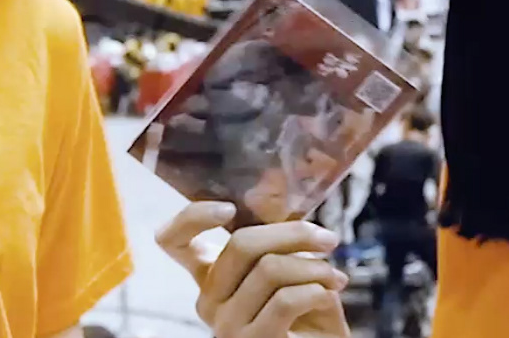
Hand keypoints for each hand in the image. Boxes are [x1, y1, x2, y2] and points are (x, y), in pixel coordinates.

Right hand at [157, 202, 349, 337]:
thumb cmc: (307, 317)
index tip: (228, 208)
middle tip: (328, 239)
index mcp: (212, 279)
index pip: (173, 242)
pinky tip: (329, 296)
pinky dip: (317, 291)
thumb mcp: (291, 271)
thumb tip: (273, 184)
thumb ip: (276, 238)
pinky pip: (286, 300)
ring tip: (335, 278)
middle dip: (293, 234)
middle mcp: (209, 302)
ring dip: (315, 267)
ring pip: (269, 269)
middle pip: (240, 243)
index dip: (192, 217)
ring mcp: (226, 327)